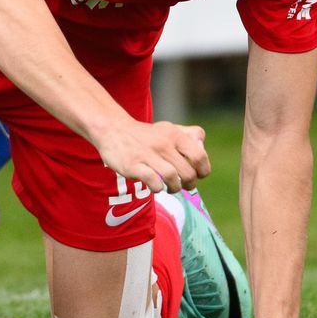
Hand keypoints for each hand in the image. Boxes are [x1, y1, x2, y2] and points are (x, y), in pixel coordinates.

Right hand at [94, 119, 208, 193]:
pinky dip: (158, 188)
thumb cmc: (146, 135)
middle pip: (187, 172)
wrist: (113, 130)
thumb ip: (188, 134)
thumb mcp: (168, 128)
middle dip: (190, 184)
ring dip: (175, 188)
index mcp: (174, 134)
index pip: (199, 156)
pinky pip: (152, 181)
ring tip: (171, 188)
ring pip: (172, 177)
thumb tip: (202, 147)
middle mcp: (162, 143)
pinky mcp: (133, 165)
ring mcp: (147, 154)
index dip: (203, 170)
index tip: (198, 175)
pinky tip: (156, 186)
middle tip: (185, 185)